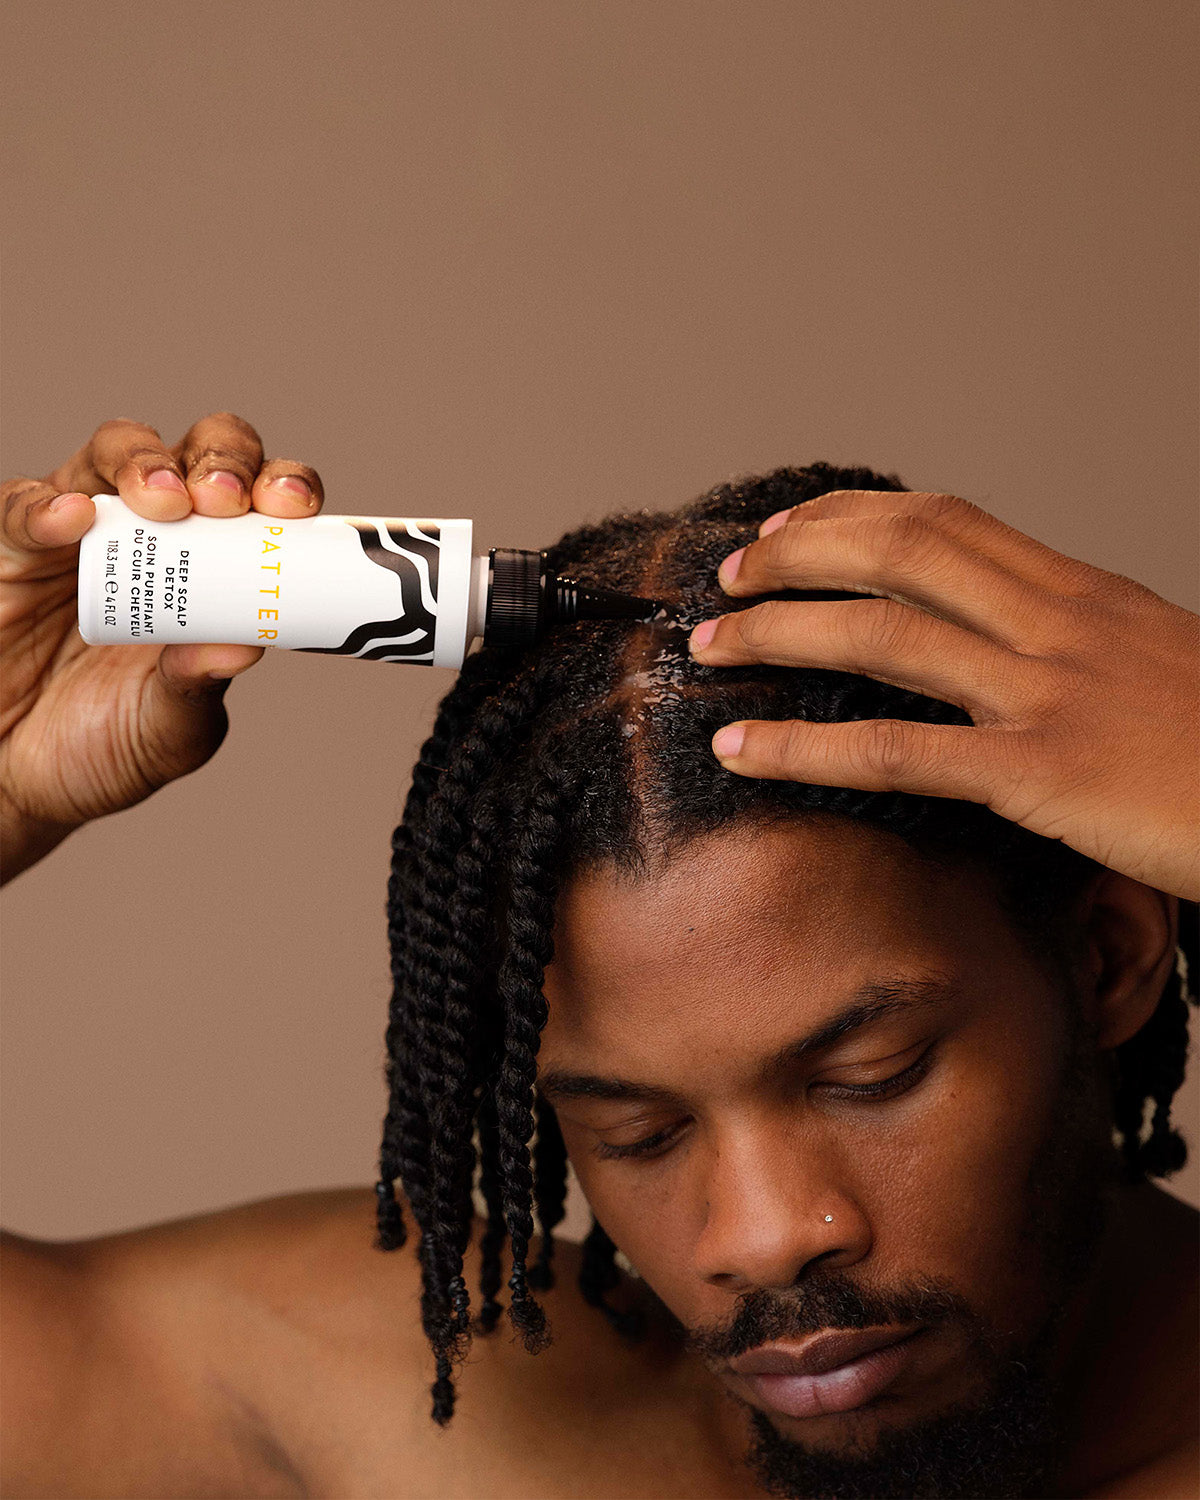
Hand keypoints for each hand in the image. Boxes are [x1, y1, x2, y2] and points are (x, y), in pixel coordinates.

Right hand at [0, 414, 323, 881]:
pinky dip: (46, 505)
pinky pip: (23, 505)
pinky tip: (71, 518)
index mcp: (217, 569)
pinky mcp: (13, 547)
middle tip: (226, 500)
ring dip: (145, 461)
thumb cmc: (108, 744)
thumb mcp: (170, 729)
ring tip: (164, 499)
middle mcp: (157, 532)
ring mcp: (84, 530)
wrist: (20, 778)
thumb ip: (198, 688)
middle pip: (198, 455)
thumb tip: (243, 649)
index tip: (293, 509)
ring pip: (115, 453)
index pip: (260, 502)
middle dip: (222, 461)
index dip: (283, 488)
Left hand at [688, 489, 1199, 900]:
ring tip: (708, 646)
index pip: (946, 520)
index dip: (852, 516)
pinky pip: (894, 750)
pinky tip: (742, 748)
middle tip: (730, 576)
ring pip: (882, 636)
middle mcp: (1057, 623)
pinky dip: (803, 746)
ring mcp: (1046, 692)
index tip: (790, 527)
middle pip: (899, 554)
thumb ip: (1073, 640)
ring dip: (778, 633)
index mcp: (1082, 592)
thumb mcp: (1152, 663)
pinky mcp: (1041, 770)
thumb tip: (1003, 638)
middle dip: (797, 556)